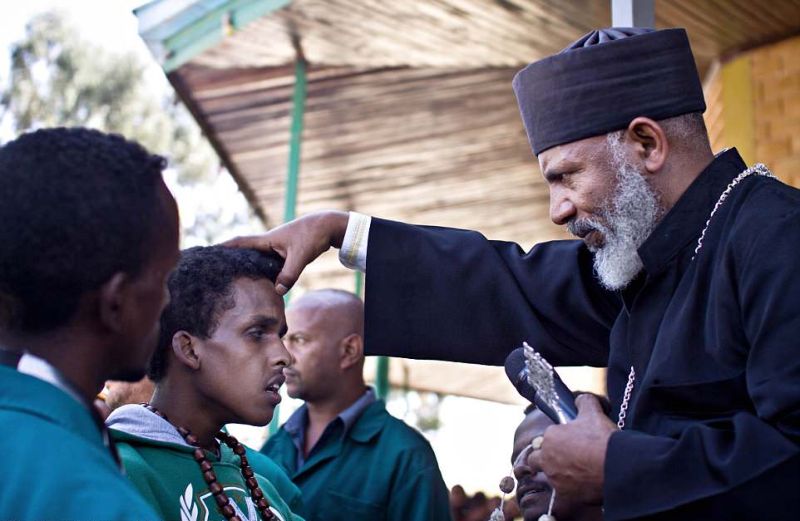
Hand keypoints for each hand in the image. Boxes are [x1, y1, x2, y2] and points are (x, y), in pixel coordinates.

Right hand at [224, 211, 348, 294]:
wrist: (328, 227)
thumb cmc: (313, 237)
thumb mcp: (300, 256)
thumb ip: (289, 274)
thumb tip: (278, 292)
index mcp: (266, 240)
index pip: (239, 243)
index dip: (223, 248)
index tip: (208, 252)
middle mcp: (268, 243)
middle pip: (243, 251)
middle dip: (229, 258)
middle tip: (214, 269)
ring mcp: (276, 248)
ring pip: (256, 259)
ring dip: (246, 266)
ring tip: (231, 279)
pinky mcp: (285, 254)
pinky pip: (268, 264)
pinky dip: (262, 271)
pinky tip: (260, 283)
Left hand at [528, 393, 615, 503]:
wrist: (618, 467)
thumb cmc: (602, 439)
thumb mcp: (593, 413)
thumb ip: (583, 402)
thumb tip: (580, 400)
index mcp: (550, 438)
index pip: (544, 439)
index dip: (554, 440)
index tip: (566, 442)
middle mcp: (547, 459)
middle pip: (535, 460)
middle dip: (543, 459)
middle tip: (561, 458)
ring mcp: (555, 479)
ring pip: (549, 477)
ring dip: (557, 474)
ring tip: (576, 472)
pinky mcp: (566, 495)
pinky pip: (563, 491)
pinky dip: (570, 488)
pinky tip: (583, 483)